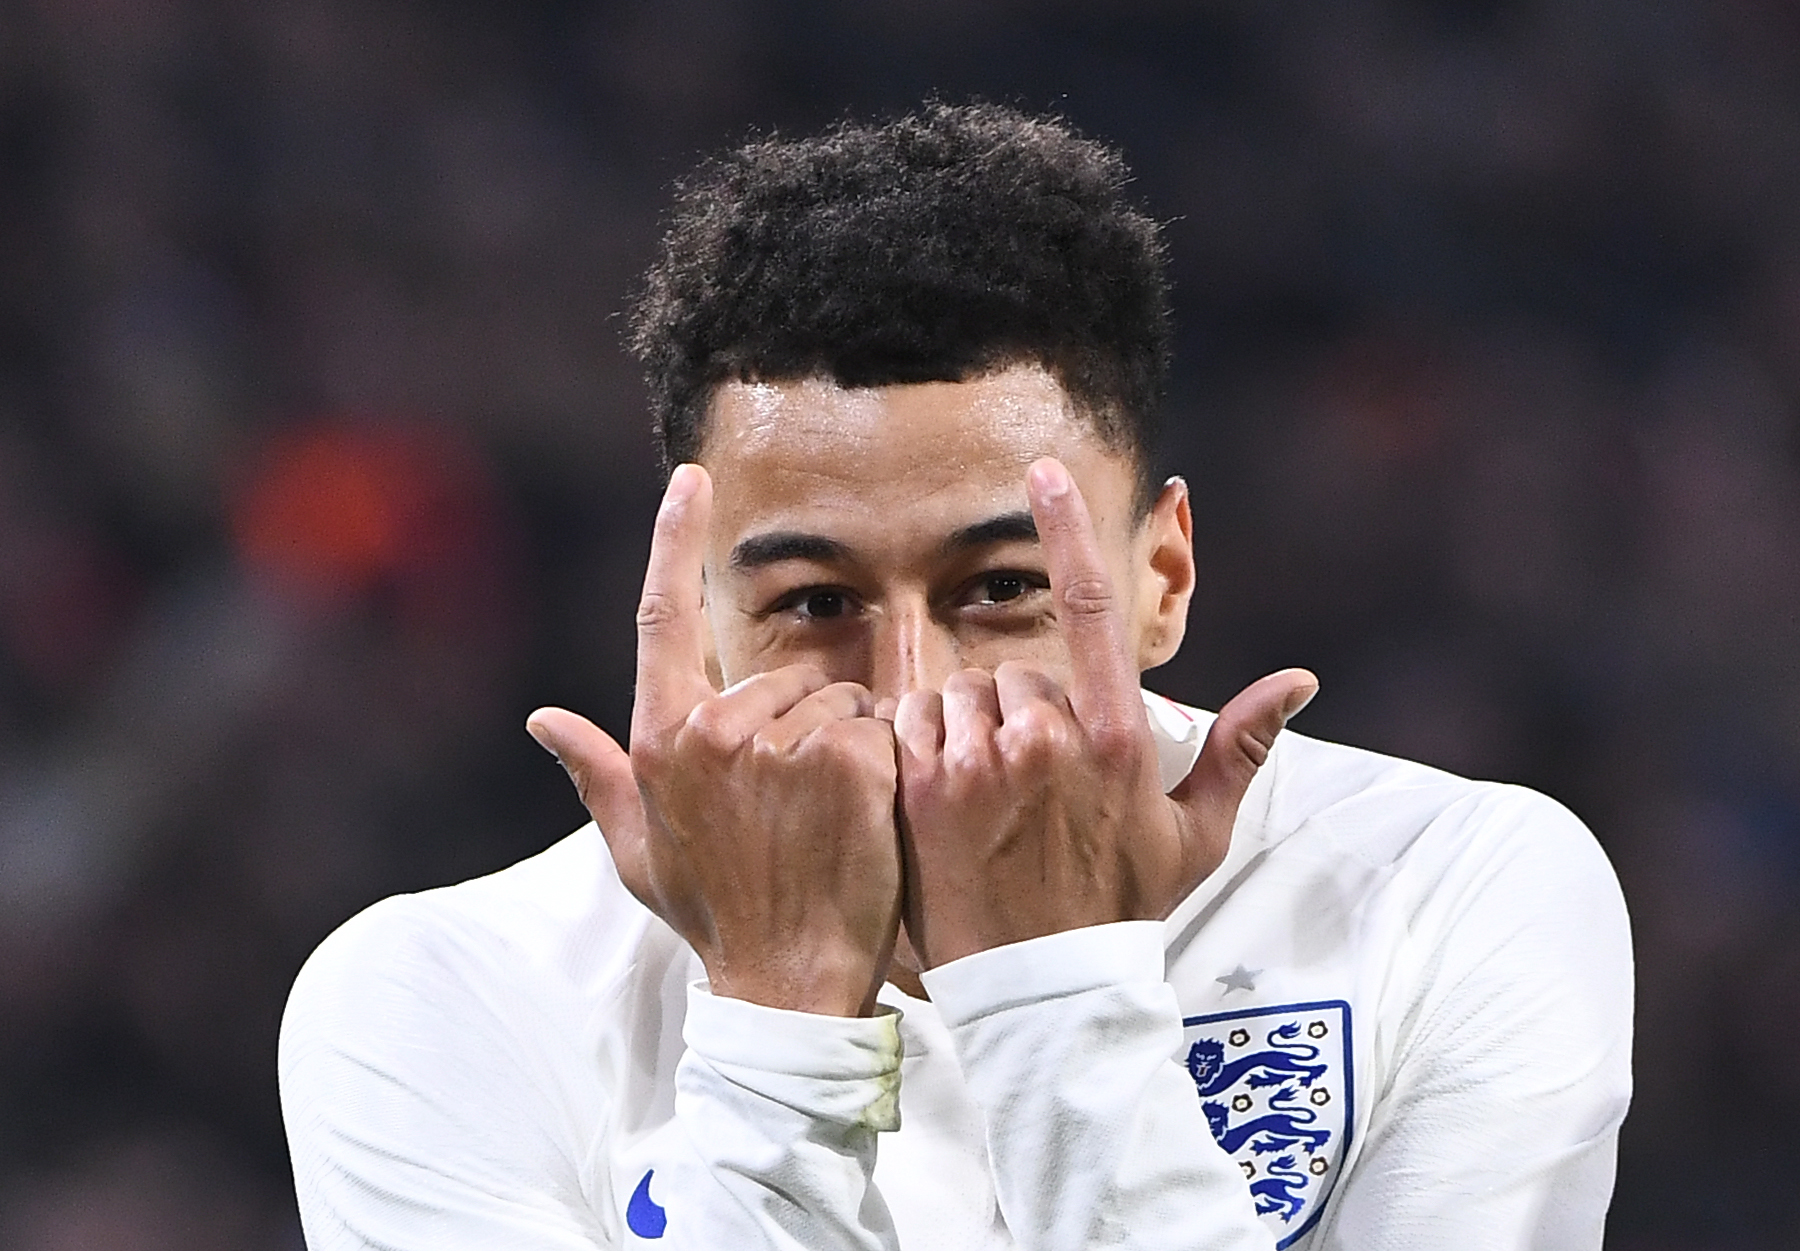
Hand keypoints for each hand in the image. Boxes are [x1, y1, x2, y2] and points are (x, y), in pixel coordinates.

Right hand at [526, 465, 903, 1016]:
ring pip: (834, 702)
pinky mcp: (845, 757)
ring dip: (844, 748)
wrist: (785, 981)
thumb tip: (541, 717)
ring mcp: (778, 743)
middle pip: (780, 679)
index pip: (663, 617)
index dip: (675, 539)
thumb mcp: (639, 849)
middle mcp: (709, 730)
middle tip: (795, 810)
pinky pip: (877, 727)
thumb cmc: (712, 914)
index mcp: (659, 740)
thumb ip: (595, 773)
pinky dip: (884, 763)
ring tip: (826, 823)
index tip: (692, 479)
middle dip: (800, 726)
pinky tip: (865, 819)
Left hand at [893, 458, 1316, 967]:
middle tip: (1028, 783)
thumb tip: (1300, 678)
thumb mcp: (1193, 835)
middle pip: (1016, 670)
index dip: (1068, 530)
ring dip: (969, 726)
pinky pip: (913, 721)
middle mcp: (1048, 737)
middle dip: (1018, 710)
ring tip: (987, 797)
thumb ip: (1240, 748)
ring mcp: (981, 761)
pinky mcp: (924, 787)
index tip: (1042, 471)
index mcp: (1117, 736)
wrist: (1044, 986)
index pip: (1090, 608)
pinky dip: (923, 743)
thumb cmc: (1122, 908)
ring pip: (961, 692)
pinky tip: (944, 795)